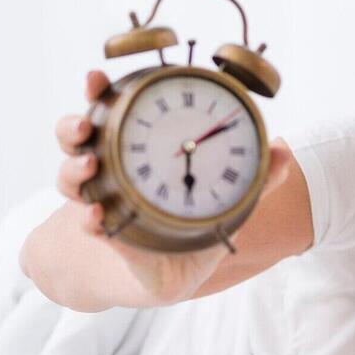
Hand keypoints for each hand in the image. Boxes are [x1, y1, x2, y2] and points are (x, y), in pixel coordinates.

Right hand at [49, 69, 291, 306]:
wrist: (152, 277)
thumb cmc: (187, 234)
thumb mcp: (221, 205)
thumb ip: (253, 182)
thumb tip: (284, 155)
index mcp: (133, 150)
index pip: (110, 113)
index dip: (99, 92)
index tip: (95, 78)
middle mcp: (107, 169)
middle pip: (77, 137)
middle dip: (74, 124)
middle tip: (85, 122)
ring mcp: (96, 201)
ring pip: (70, 175)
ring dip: (74, 168)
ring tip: (89, 165)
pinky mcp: (100, 235)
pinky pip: (85, 222)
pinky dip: (89, 218)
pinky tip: (96, 217)